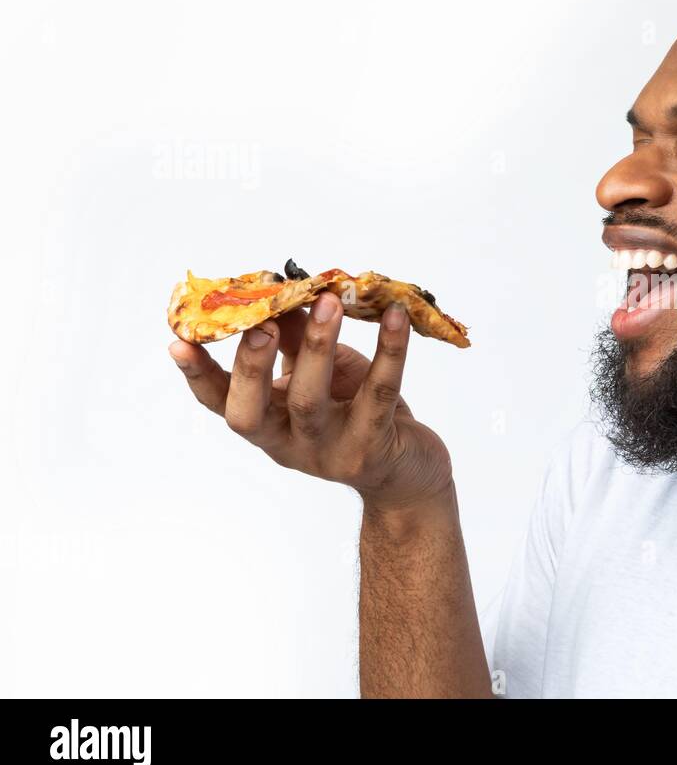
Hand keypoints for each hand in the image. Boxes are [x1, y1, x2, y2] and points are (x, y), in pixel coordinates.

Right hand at [168, 293, 453, 512]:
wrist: (408, 472)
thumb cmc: (355, 411)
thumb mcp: (323, 374)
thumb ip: (299, 339)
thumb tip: (283, 292)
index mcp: (268, 424)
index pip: (220, 403)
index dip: (198, 375)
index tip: (179, 341)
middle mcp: (289, 443)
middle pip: (251, 412)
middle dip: (250, 364)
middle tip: (263, 321)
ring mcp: (329, 450)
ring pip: (309, 401)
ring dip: (317, 346)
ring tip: (329, 302)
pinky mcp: (373, 448)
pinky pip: (379, 393)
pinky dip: (390, 350)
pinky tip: (396, 316)